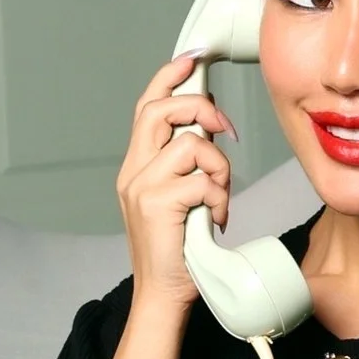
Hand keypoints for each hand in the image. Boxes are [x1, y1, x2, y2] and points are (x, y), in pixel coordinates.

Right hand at [117, 55, 235, 306]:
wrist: (163, 296)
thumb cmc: (178, 253)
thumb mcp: (180, 200)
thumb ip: (186, 167)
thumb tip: (212, 131)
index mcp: (136, 167)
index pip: (146, 107)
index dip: (167, 78)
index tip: (191, 61)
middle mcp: (132, 172)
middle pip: (161, 110)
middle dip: (201, 108)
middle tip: (226, 131)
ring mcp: (141, 187)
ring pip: (191, 145)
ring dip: (219, 169)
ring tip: (220, 198)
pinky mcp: (156, 204)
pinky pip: (202, 180)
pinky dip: (219, 198)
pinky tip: (217, 219)